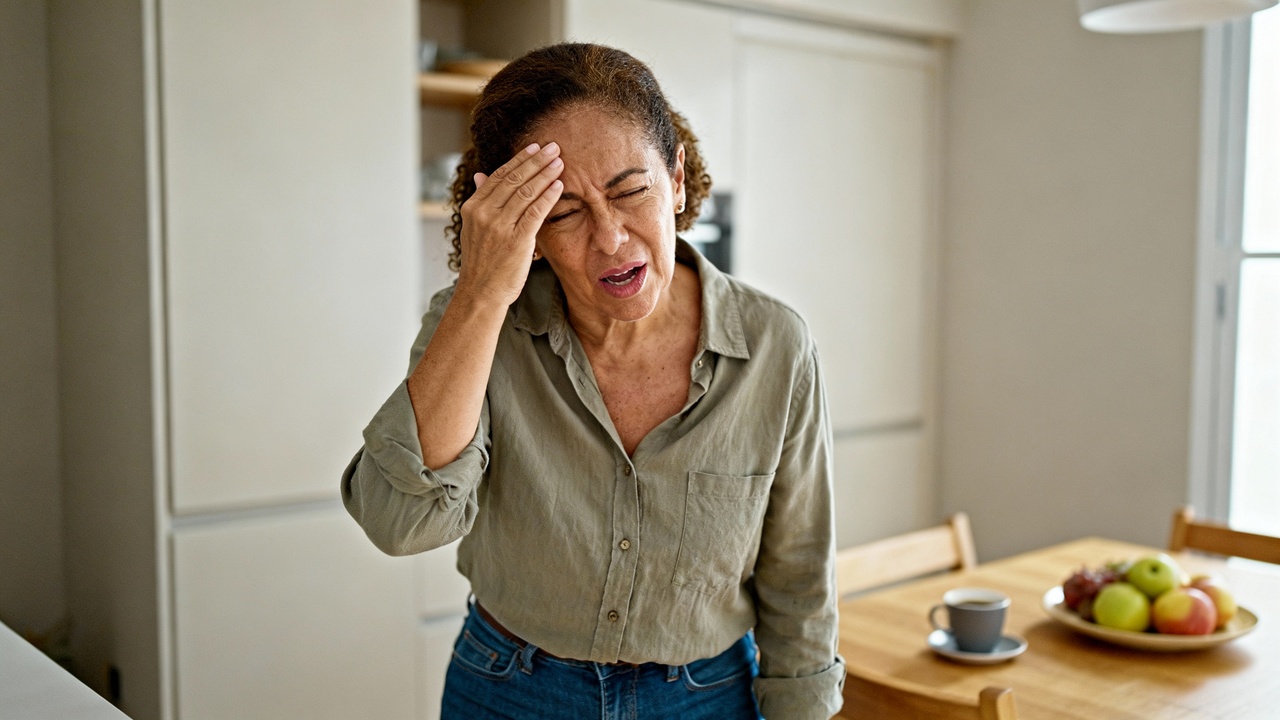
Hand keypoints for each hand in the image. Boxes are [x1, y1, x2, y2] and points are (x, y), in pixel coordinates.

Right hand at [456, 142, 563, 306]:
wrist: (481, 293)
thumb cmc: (482, 262)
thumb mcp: (475, 228)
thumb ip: (482, 201)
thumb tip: (480, 175)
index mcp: (473, 207)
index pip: (499, 176)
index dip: (519, 160)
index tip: (535, 147)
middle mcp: (484, 214)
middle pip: (514, 179)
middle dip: (536, 161)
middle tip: (554, 147)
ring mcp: (499, 227)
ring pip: (526, 192)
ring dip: (545, 174)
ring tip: (560, 162)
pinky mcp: (516, 240)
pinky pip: (535, 212)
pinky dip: (548, 197)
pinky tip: (559, 186)